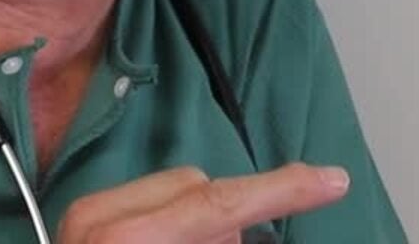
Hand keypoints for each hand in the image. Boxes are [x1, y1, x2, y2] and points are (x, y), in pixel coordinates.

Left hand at [55, 162, 348, 242]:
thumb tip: (241, 234)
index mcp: (128, 240)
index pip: (219, 201)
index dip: (283, 190)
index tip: (333, 180)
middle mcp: (100, 218)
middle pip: (200, 190)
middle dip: (225, 227)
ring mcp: (87, 216)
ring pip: (178, 193)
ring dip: (200, 230)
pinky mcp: (85, 220)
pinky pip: (152, 205)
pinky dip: (174, 231)